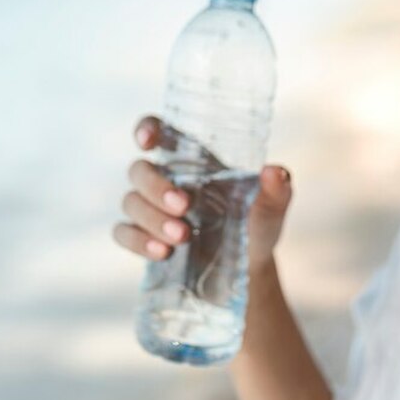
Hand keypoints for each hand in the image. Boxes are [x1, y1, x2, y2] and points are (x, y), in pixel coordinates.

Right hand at [111, 115, 293, 272]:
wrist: (247, 270)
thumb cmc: (256, 226)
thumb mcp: (271, 209)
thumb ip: (276, 191)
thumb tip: (274, 171)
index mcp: (194, 161)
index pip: (158, 131)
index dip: (146, 129)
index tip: (148, 142)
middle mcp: (168, 180)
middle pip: (139, 169)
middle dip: (156, 187)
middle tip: (184, 207)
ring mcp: (152, 210)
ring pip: (130, 202)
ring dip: (152, 218)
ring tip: (182, 237)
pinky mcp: (145, 238)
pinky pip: (123, 233)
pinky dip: (138, 241)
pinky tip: (163, 253)